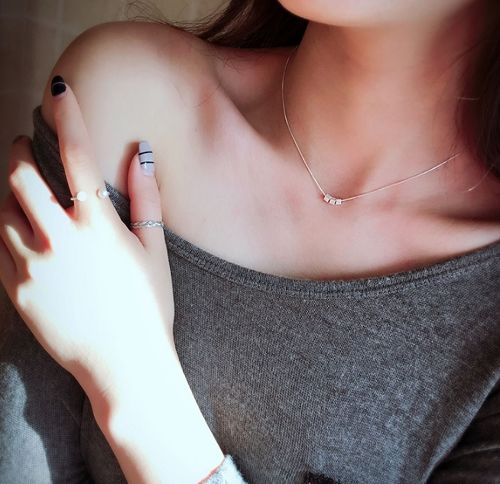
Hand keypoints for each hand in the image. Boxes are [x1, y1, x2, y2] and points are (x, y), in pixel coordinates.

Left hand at [0, 78, 175, 402]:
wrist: (123, 365)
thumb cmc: (147, 306)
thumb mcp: (153, 250)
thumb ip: (145, 198)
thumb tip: (141, 153)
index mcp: (97, 226)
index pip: (78, 155)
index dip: (67, 114)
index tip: (58, 86)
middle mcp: (59, 239)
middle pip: (22, 176)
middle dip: (21, 152)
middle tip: (27, 146)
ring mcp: (32, 266)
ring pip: (1, 210)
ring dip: (10, 191)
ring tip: (25, 192)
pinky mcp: (16, 291)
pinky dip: (6, 230)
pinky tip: (22, 232)